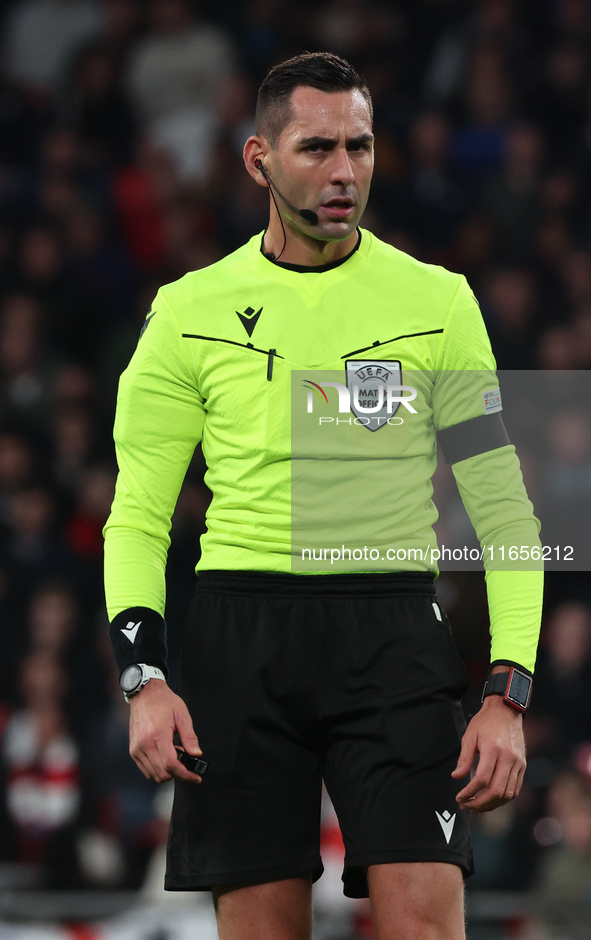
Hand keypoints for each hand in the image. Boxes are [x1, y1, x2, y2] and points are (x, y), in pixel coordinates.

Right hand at [129, 679, 202, 783]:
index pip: (171, 764)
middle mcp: (144, 744)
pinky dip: (157, 769)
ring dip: (167, 772)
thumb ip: (190, 737)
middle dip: (178, 774)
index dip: (185, 774)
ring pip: (153, 774)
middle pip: (162, 773)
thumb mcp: (182, 716)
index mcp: (158, 734)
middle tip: (187, 763)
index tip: (196, 777)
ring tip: (175, 755)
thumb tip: (197, 755)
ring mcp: (136, 749)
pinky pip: (146, 769)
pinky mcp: (133, 750)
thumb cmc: (164, 702)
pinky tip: (165, 756)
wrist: (144, 694)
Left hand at [451, 694, 525, 812]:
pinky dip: (504, 798)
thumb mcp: (470, 735)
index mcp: (493, 749)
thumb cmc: (486, 722)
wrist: (506, 711)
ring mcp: (518, 763)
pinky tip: (492, 800)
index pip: (482, 779)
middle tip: (467, 806)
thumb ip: (464, 758)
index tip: (460, 797)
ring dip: (492, 805)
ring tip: (478, 807)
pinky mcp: (523, 766)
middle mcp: (509, 758)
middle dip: (480, 803)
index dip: (470, 792)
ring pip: (508, 794)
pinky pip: (515, 789)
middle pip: (496, 791)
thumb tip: (457, 777)